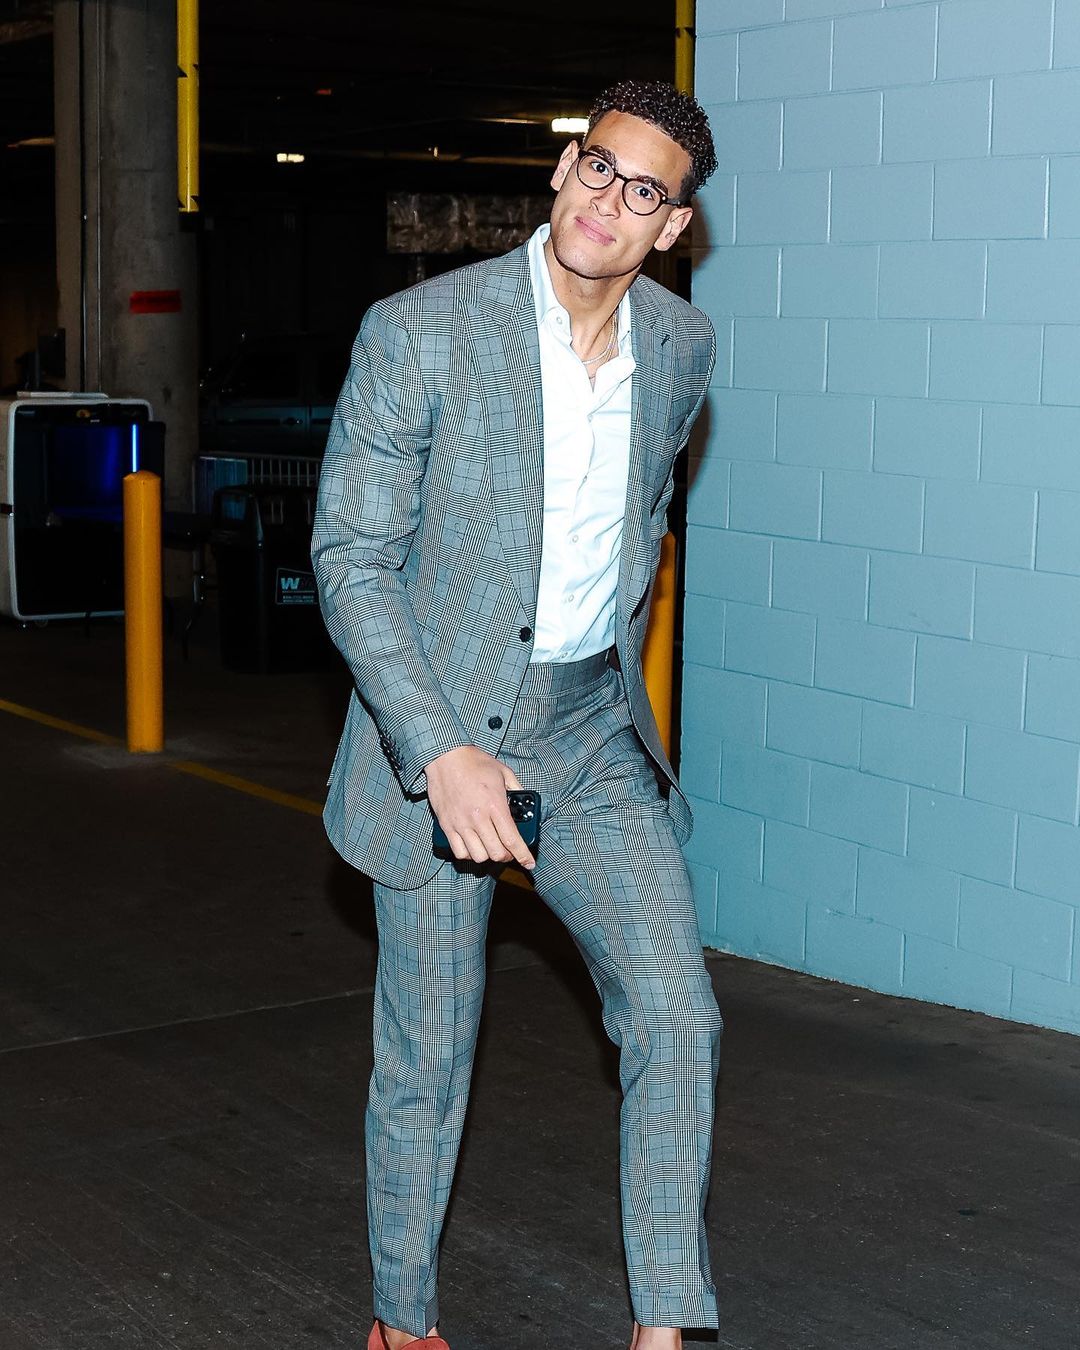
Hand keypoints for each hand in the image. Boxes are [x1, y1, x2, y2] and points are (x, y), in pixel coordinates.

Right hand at [426, 745, 534, 869]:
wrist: (446, 756)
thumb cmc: (475, 762)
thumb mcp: (503, 771)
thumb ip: (517, 788)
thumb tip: (525, 800)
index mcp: (495, 805)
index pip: (512, 840)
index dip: (523, 856)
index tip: (529, 864)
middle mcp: (478, 818)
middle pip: (496, 853)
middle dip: (507, 856)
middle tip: (508, 850)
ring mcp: (461, 823)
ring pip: (478, 856)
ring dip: (488, 855)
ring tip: (490, 847)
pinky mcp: (447, 826)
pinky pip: (459, 851)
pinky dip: (469, 854)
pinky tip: (474, 845)